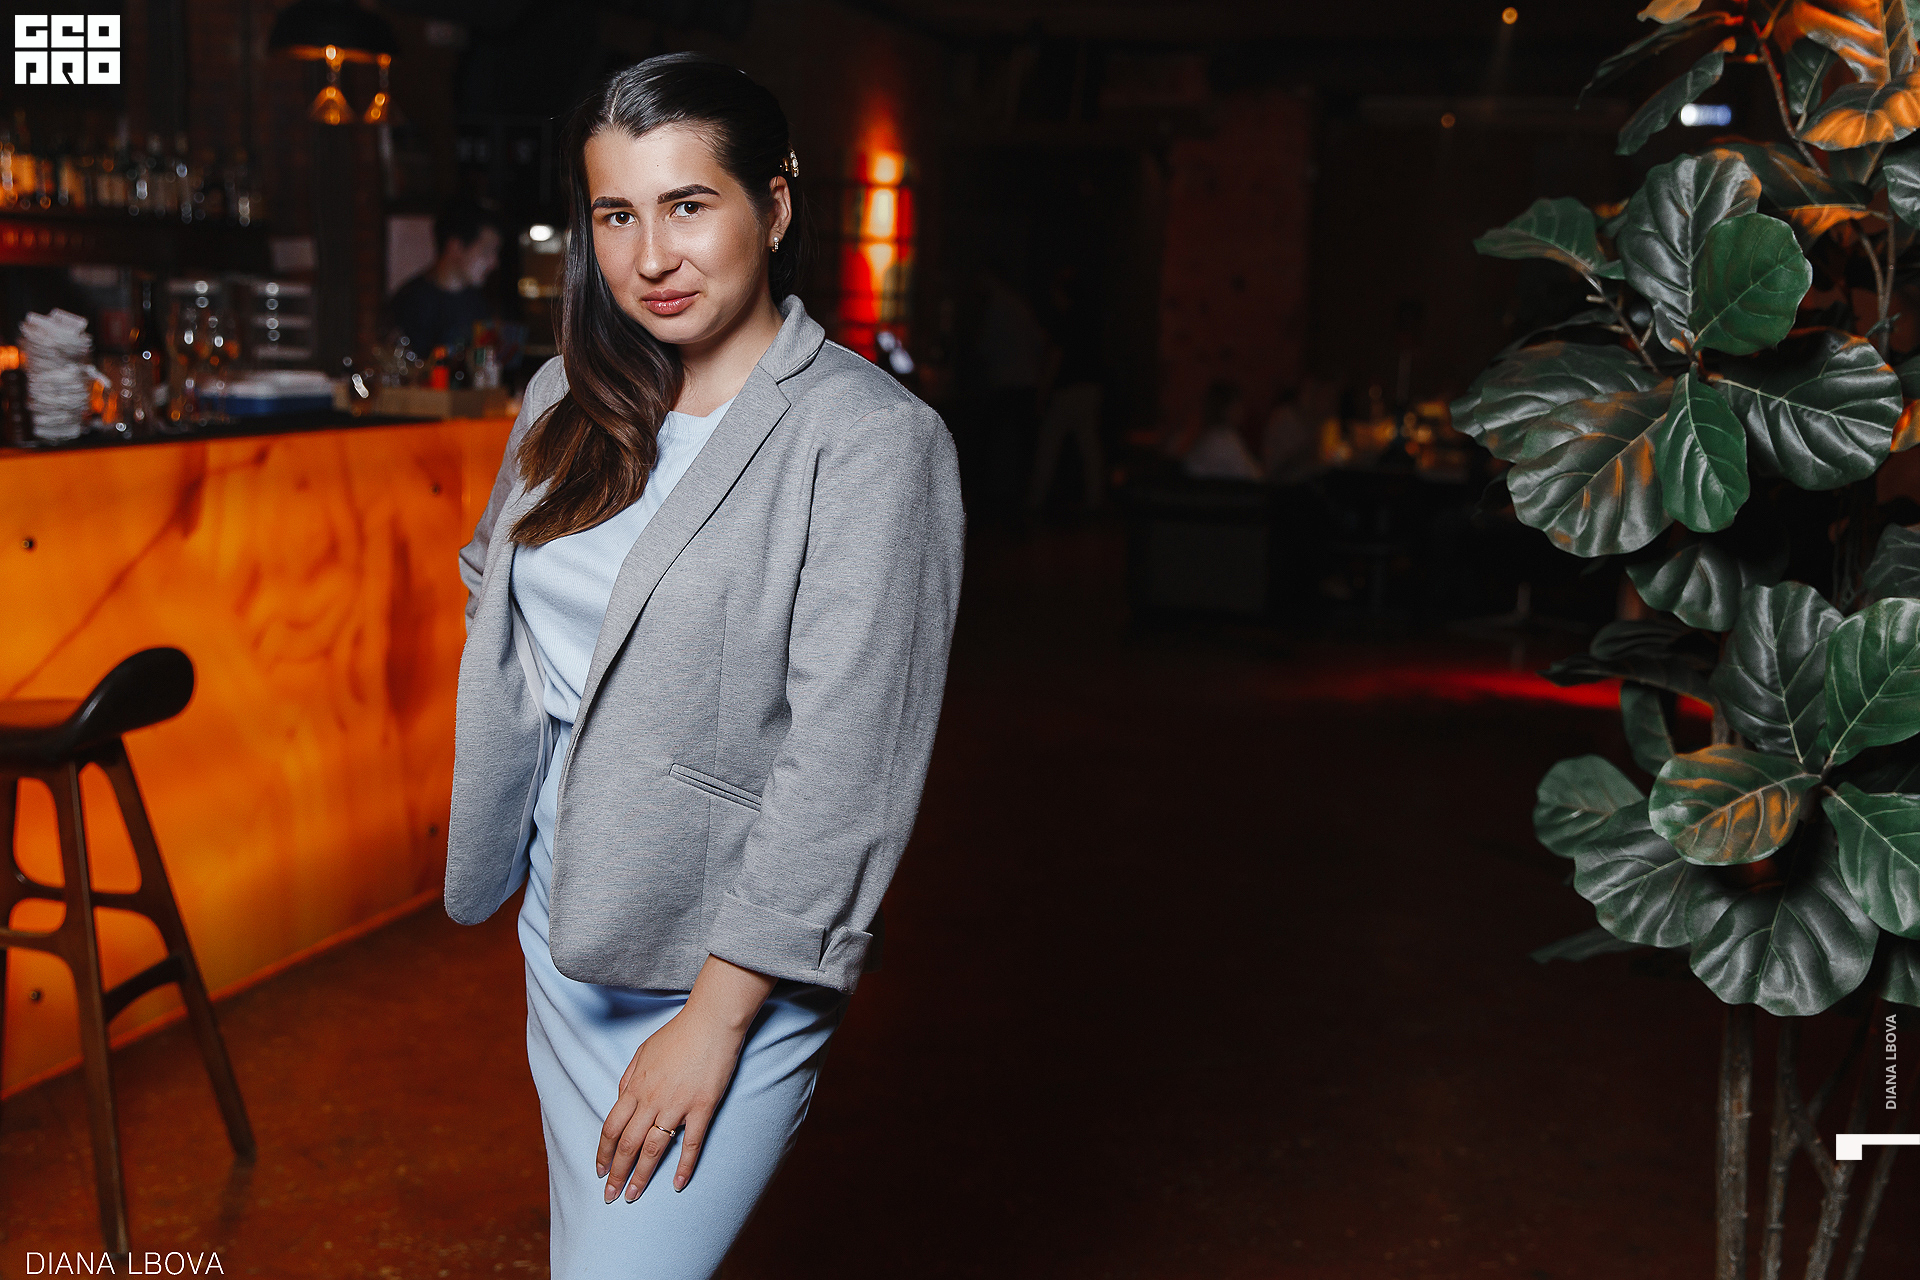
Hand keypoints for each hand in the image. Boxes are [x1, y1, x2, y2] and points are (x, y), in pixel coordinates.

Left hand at [595, 955, 776, 1200]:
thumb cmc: (678, 1033)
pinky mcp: (702, 1107)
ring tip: (634, 1196)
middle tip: (611, 1196)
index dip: (603, 1153)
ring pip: (654, 1149)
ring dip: (642, 1176)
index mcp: (635, 1087)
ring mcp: (678, 1105)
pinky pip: (691, 1142)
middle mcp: (652, 1100)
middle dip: (616, 1173)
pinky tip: (679, 1184)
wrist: (711, 1021)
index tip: (599, 1171)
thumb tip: (620, 1098)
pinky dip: (684, 1165)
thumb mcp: (643, 1050)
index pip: (611, 1128)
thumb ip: (628, 1077)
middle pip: (628, 1144)